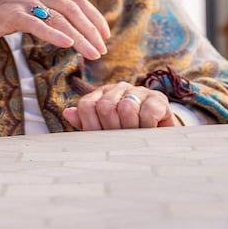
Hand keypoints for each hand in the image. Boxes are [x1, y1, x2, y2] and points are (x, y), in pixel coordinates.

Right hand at [0, 0, 109, 58]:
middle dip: (91, 31)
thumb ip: (44, 10)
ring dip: (79, 38)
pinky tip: (67, 45)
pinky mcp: (10, 14)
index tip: (104, 34)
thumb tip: (71, 25)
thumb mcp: (24, 8)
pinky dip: (54, 34)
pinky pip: (37, 24)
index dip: (93, 16)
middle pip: (72, 9)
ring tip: (92, 54)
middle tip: (102, 50)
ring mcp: (21, 0)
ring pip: (59, 19)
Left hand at [63, 82, 178, 129]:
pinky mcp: (158, 98)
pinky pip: (147, 112)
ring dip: (131, 129)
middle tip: (121, 140)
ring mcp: (138, 91)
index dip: (92, 126)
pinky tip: (149, 130)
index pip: (86, 106)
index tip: (102, 139)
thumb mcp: (104, 131)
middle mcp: (118, 88)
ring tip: (135, 135)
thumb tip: (67, 112)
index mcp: (101, 95)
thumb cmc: (126, 135)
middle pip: (105, 107)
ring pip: (126, 108)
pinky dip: (147, 126)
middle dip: (112, 130)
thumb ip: (85, 122)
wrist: (160, 137)